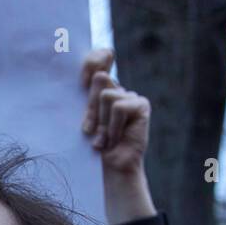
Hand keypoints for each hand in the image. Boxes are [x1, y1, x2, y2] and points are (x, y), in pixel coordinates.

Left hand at [81, 48, 149, 176]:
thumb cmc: (93, 145)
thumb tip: (99, 74)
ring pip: (105, 96)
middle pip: (98, 79)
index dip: (93, 61)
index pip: (100, 57)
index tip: (83, 79)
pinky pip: (118, 107)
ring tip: (103, 138)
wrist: (110, 167)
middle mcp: (116, 88)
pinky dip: (112, 126)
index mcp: (99, 88)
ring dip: (101, 122)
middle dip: (90, 108)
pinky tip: (115, 139)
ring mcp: (130, 96)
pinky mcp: (141, 105)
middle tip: (89, 131)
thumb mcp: (85, 118)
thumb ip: (89, 96)